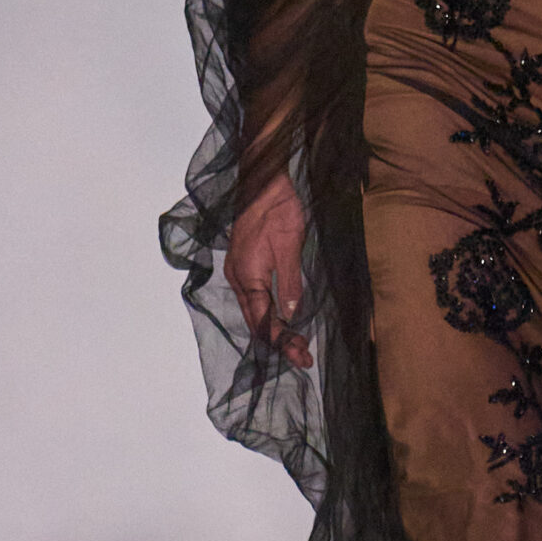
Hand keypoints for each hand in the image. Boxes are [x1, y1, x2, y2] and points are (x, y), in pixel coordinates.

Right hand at [224, 172, 312, 367]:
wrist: (263, 181)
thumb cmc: (277, 208)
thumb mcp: (290, 246)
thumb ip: (290, 282)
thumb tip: (292, 313)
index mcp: (247, 276)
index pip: (264, 320)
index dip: (283, 341)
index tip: (302, 356)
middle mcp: (238, 278)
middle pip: (256, 321)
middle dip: (279, 342)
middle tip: (303, 359)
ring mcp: (239, 271)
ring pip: (254, 312)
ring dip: (274, 330)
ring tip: (297, 346)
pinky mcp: (244, 265)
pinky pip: (254, 298)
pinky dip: (268, 314)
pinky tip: (283, 320)